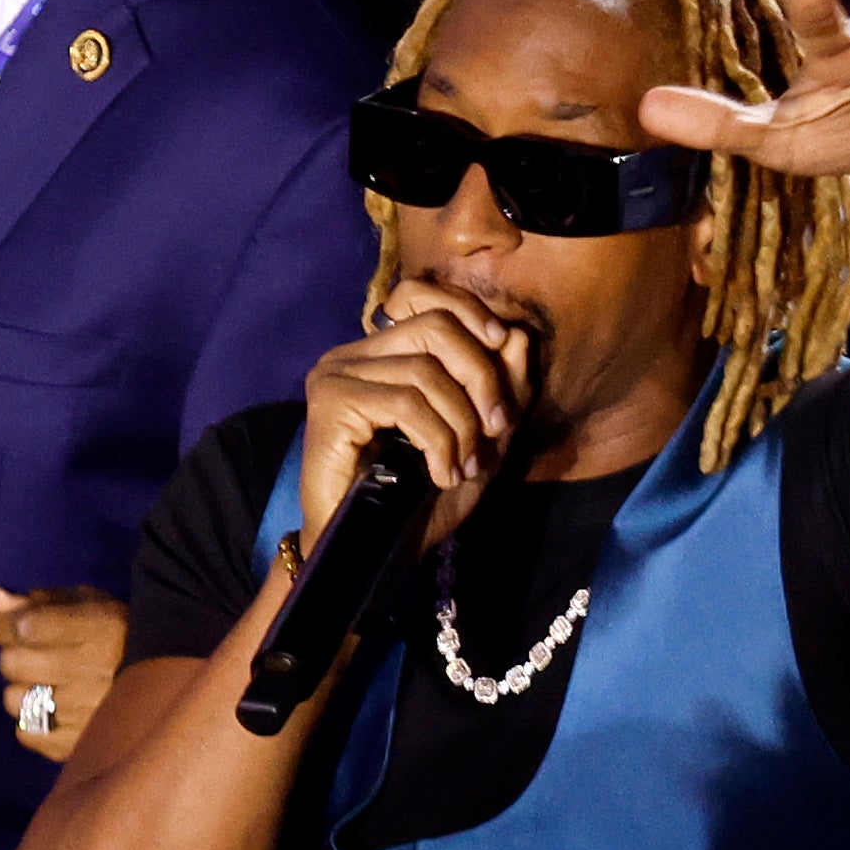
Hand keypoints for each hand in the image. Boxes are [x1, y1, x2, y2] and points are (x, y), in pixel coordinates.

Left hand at [0, 586, 126, 760]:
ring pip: (14, 699)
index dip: (4, 624)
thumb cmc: (117, 634)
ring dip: (22, 689)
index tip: (10, 626)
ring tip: (45, 684)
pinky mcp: (78, 744)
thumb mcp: (86, 604)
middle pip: (12, 663)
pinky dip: (31, 721)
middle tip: (33, 655)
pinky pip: (26, 733)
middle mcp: (90, 670)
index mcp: (95, 628)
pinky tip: (51, 710)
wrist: (166, 679)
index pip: (24, 626)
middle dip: (14, 654)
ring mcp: (84, 712)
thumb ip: (37, 600)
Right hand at [295, 276, 532, 559]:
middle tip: (493, 429)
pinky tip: (441, 473)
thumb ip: (499, 390)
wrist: (369, 554)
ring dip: (460, 424)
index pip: (423, 296)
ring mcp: (335, 375)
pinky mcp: (331, 403)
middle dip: (481, 376)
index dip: (471, 312)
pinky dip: (438, 441)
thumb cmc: (416, 502)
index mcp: (379, 354)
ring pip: (425, 370)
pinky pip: (406, 403)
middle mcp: (350, 354)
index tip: (504, 345)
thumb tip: (518, 335)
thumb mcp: (478, 441)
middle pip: (435, 326)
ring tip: (462, 467)